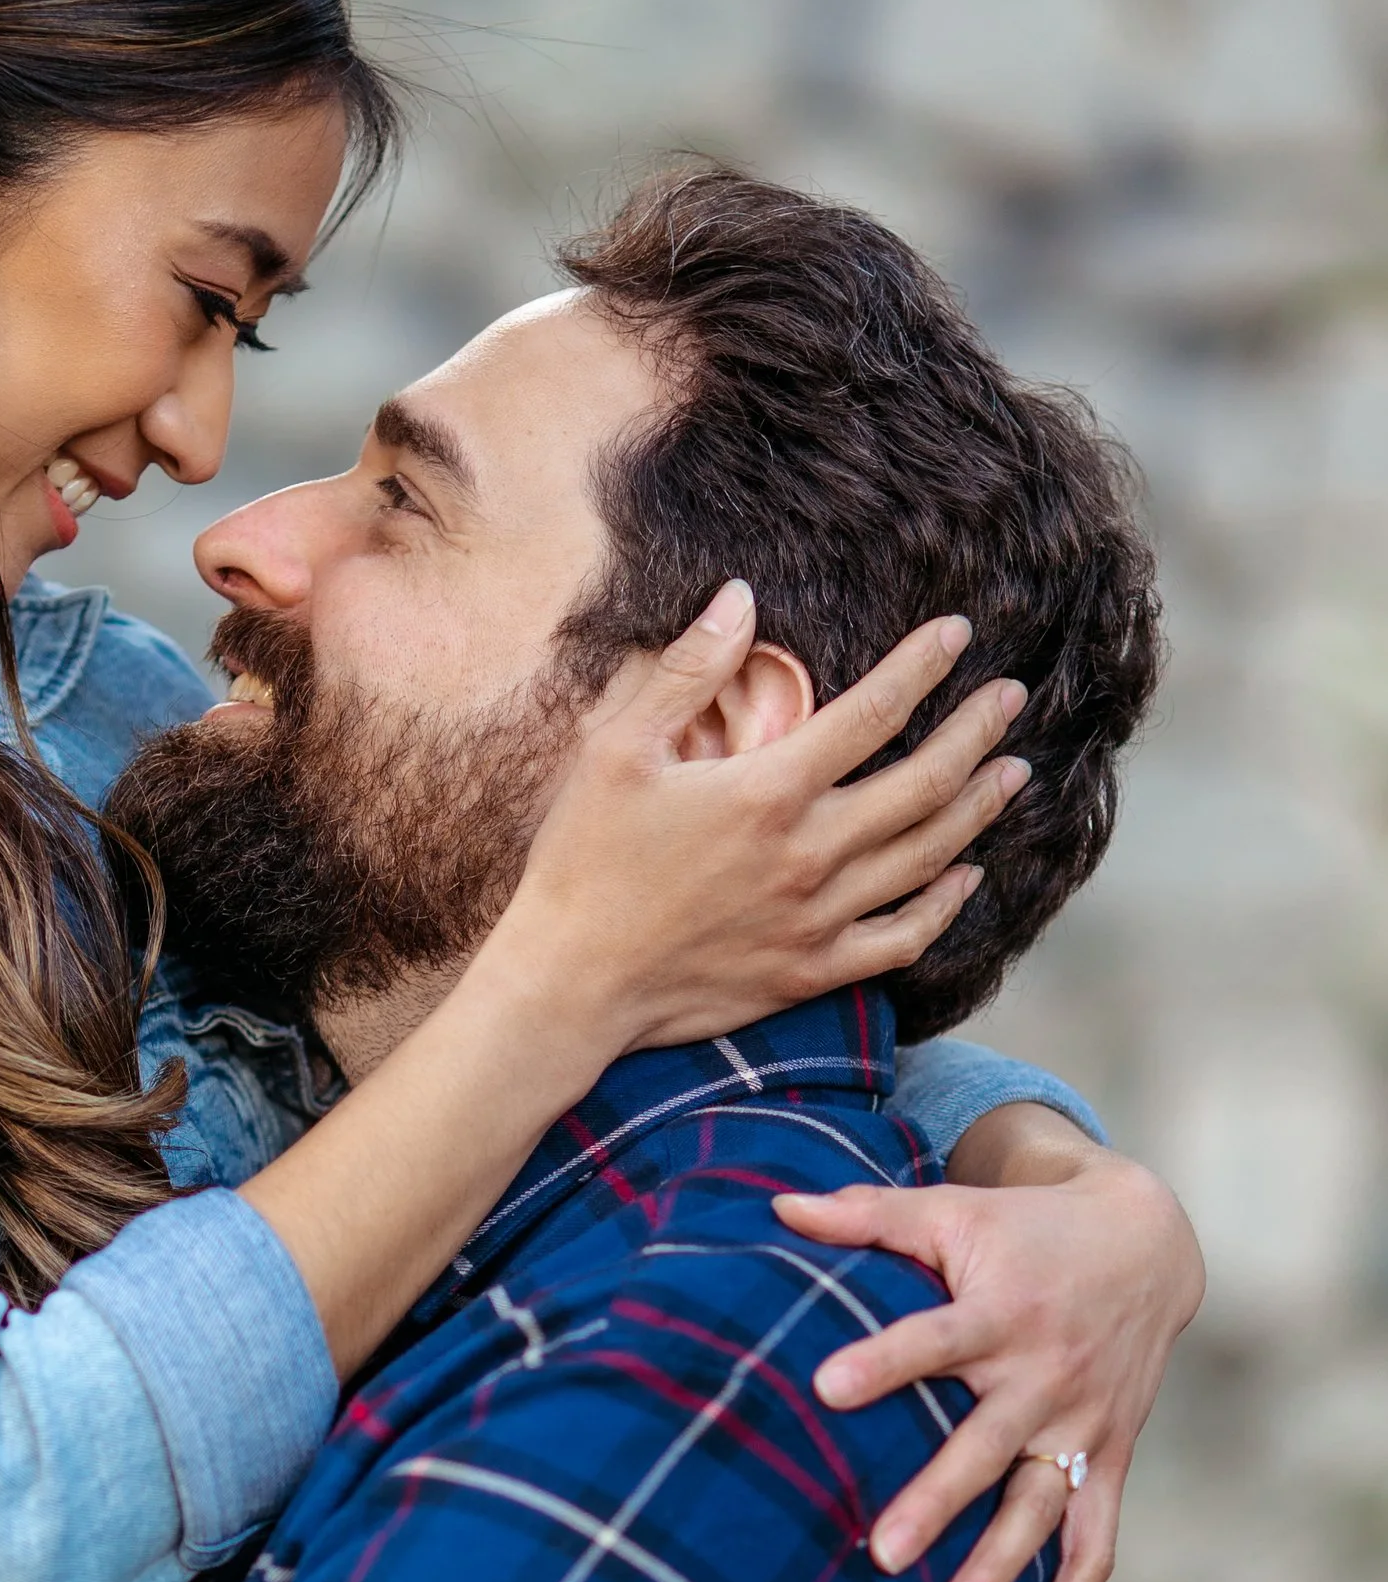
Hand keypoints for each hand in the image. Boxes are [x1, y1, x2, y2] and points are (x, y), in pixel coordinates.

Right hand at [490, 592, 1029, 1056]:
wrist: (570, 983)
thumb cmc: (583, 861)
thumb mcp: (616, 749)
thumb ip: (685, 670)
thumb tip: (740, 597)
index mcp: (769, 790)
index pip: (875, 711)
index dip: (924, 666)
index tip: (958, 634)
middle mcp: (810, 853)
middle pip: (926, 782)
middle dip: (977, 732)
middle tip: (1010, 698)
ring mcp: (818, 918)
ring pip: (930, 856)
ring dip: (979, 808)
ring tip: (1012, 772)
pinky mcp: (812, 971)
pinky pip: (904, 938)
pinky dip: (946, 905)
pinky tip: (967, 876)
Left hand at [774, 1145, 1203, 1581]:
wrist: (1146, 1244)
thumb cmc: (1024, 1228)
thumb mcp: (953, 1210)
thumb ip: (867, 1214)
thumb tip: (776, 1201)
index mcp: (1001, 1311)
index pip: (934, 1339)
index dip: (884, 1361)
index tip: (827, 1385)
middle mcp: (1045, 1375)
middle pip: (986, 1446)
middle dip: (938, 1500)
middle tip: (881, 1553)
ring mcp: (1081, 1425)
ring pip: (1041, 1508)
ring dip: (1002, 1568)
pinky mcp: (1108, 1458)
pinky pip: (1097, 1541)